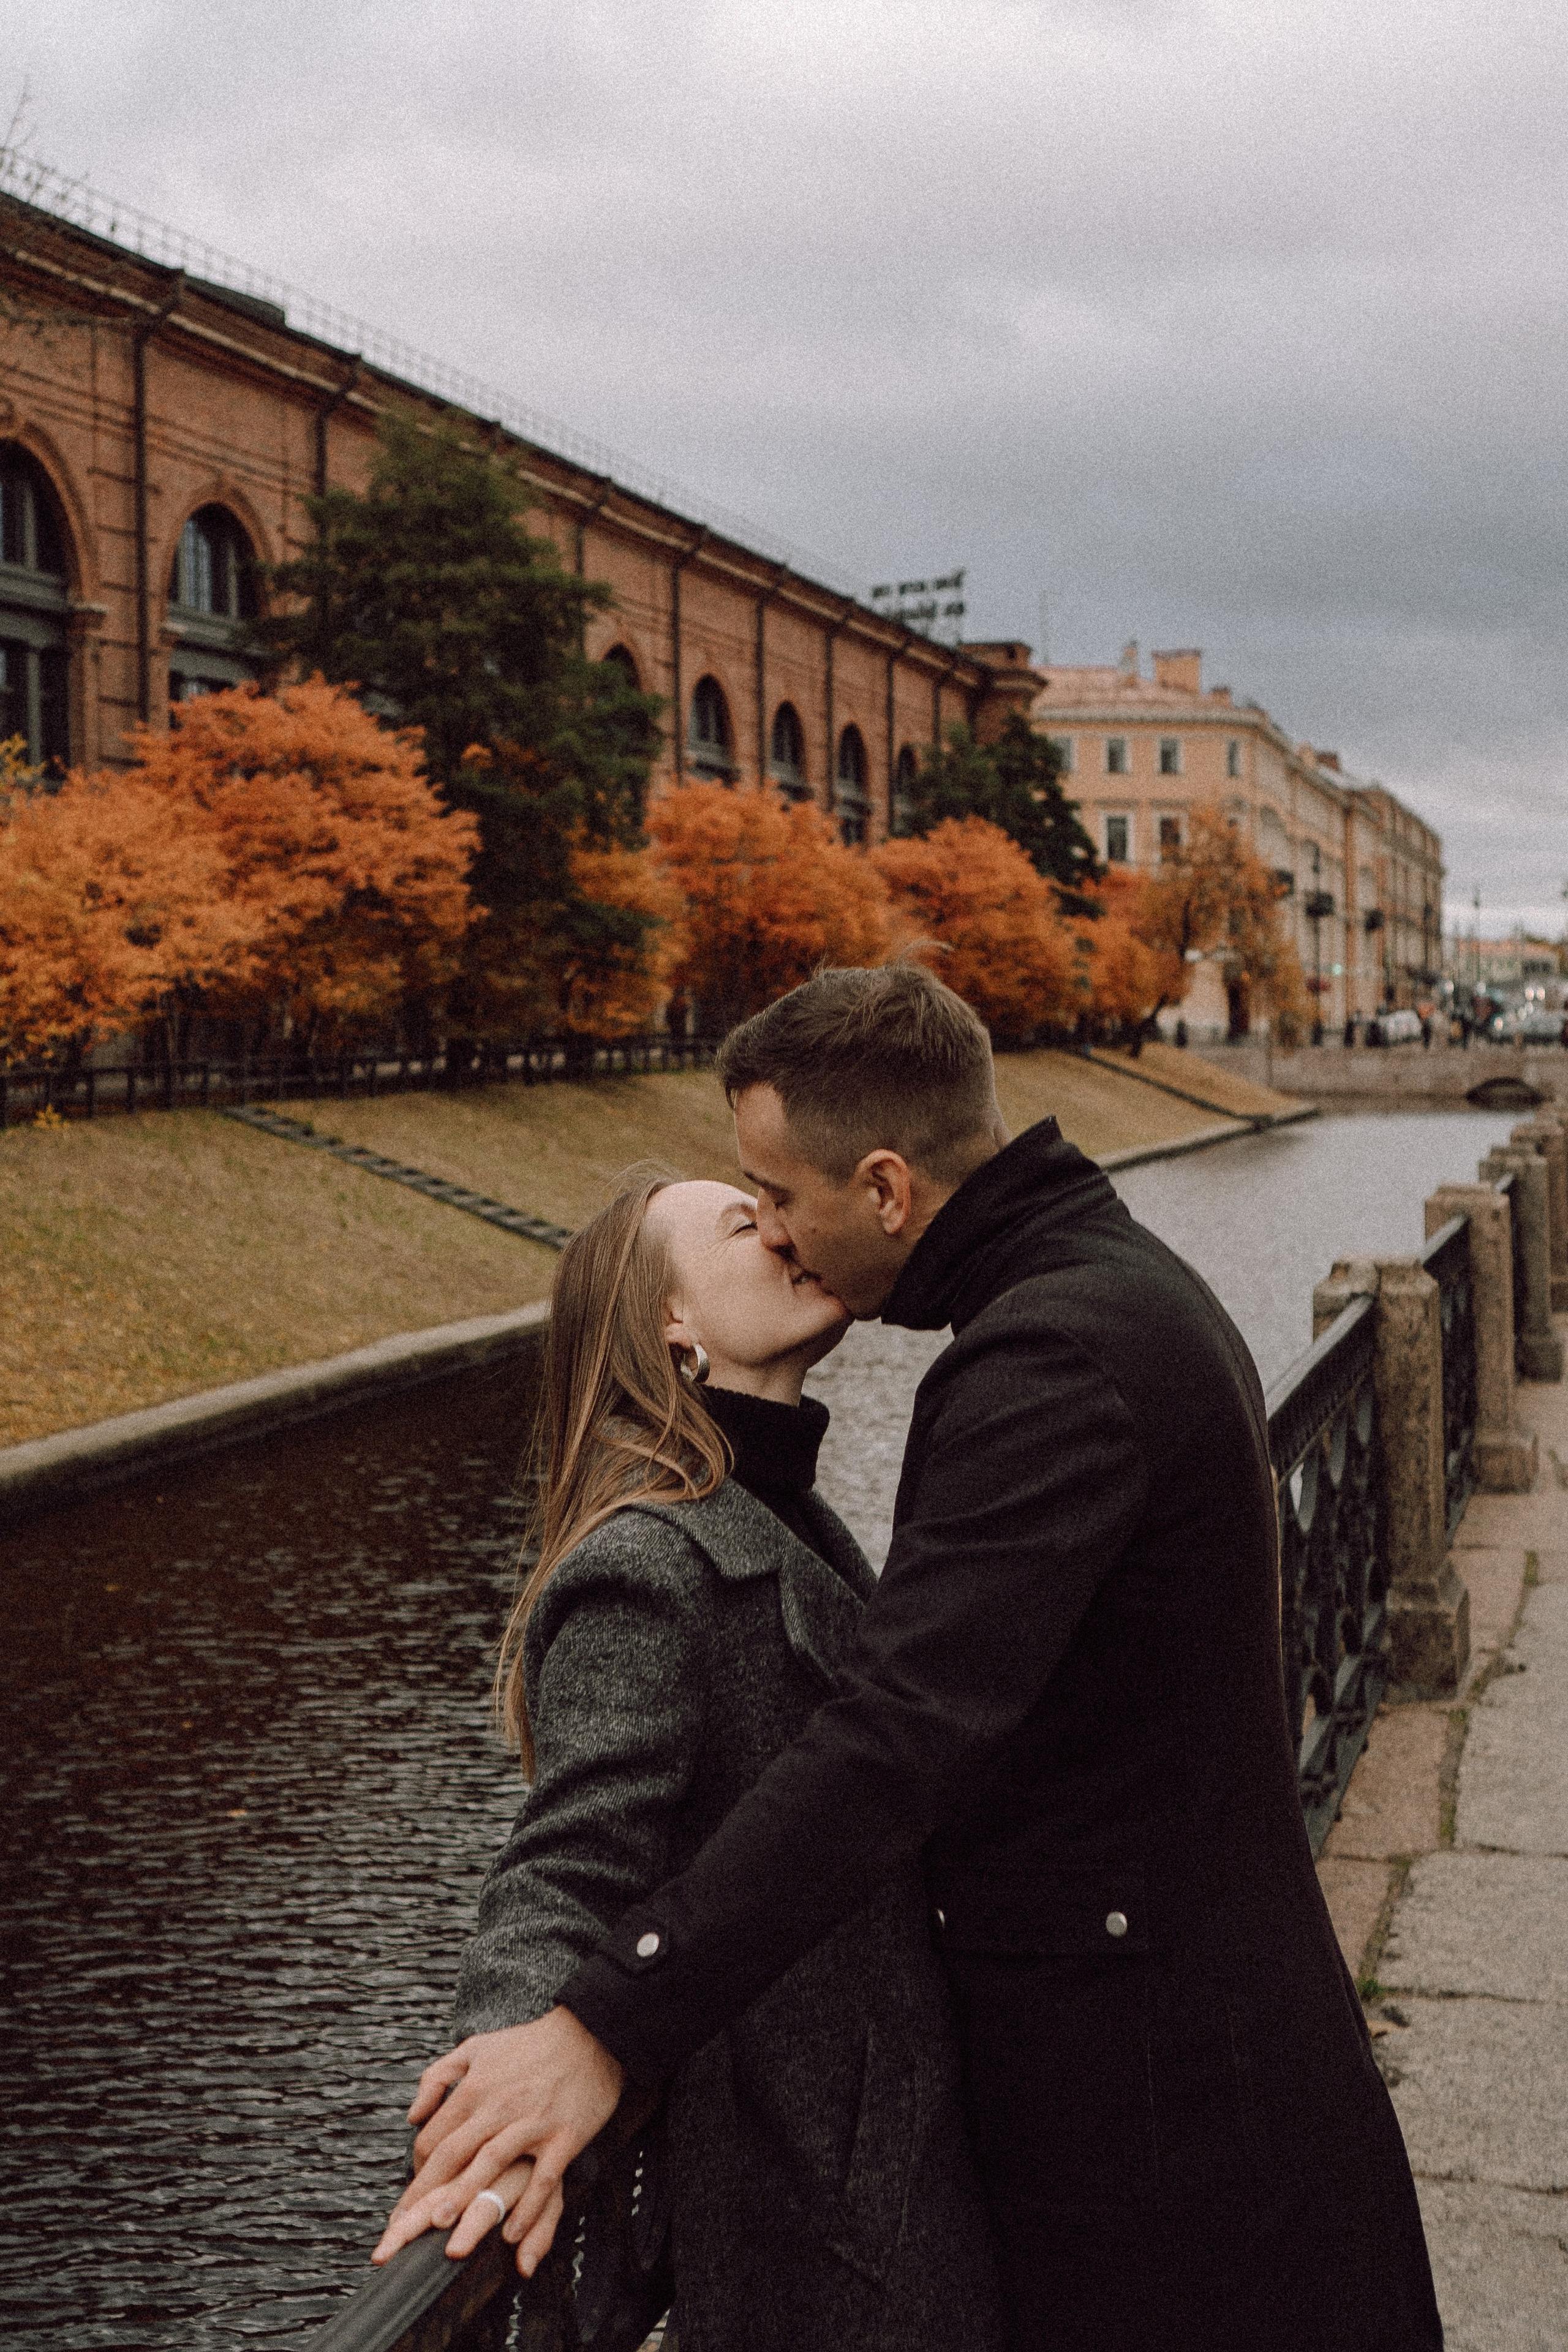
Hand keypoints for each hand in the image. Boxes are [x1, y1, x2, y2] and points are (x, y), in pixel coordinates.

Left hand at [372, 2009, 624, 2276]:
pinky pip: (543, 2178)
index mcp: (475, 2087)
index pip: (432, 2136)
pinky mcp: (564, 2136)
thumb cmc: (529, 2045)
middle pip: (453, 2154)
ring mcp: (532, 2122)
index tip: (414, 2197)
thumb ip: (437, 2078)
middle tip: (407, 2230)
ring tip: (449, 2238)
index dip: (418, 2171)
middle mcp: (498, 2106)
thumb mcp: (475, 2048)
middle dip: (427, 2193)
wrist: (589, 2034)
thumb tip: (412, 2117)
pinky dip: (527, 2207)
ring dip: (467, 2199)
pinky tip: (512, 2234)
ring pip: (491, 2164)